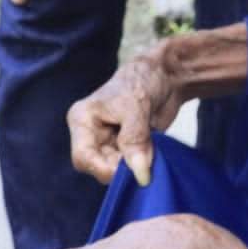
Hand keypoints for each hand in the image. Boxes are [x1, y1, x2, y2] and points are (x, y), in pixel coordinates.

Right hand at [67, 48, 181, 185]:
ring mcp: (109, 143)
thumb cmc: (142, 80)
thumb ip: (134, 139)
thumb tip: (140, 173)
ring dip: (135, 166)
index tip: (129, 168)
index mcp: (82, 121)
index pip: (82, 158)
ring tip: (151, 146)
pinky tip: (153, 151)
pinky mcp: (126, 148)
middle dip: (122, 168)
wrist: (165, 75)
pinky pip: (131, 167)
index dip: (104, 169)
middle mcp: (92, 135)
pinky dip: (143, 164)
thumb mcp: (136, 106)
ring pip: (116, 170)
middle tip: (145, 157)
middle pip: (99, 167)